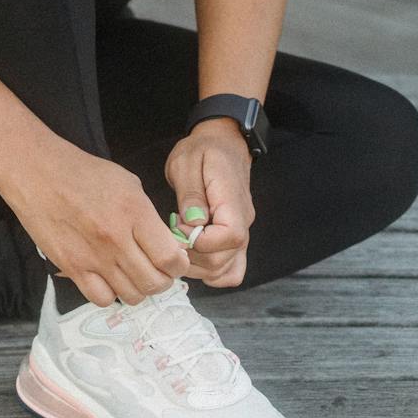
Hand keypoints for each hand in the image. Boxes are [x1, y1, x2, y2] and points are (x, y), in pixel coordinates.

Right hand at [0, 136, 188, 306]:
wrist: (38, 172)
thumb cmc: (84, 174)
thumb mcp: (129, 184)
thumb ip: (150, 217)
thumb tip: (168, 245)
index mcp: (135, 212)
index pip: (170, 258)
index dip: (179, 265)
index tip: (176, 261)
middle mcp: (116, 239)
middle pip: (154, 283)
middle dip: (163, 280)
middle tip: (157, 270)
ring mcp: (92, 257)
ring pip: (132, 296)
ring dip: (139, 289)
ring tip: (133, 274)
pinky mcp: (72, 268)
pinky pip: (102, 299)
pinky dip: (111, 294)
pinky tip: (109, 279)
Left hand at [167, 117, 254, 287]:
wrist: (223, 143)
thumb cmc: (203, 150)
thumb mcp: (187, 162)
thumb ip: (191, 194)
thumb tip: (193, 223)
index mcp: (232, 201)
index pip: (228, 237)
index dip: (199, 241)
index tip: (180, 226)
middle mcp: (243, 222)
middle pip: (223, 260)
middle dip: (191, 256)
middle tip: (173, 234)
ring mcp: (242, 233)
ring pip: (225, 271)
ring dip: (196, 267)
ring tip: (180, 243)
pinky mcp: (235, 239)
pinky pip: (231, 270)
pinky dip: (212, 273)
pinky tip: (193, 257)